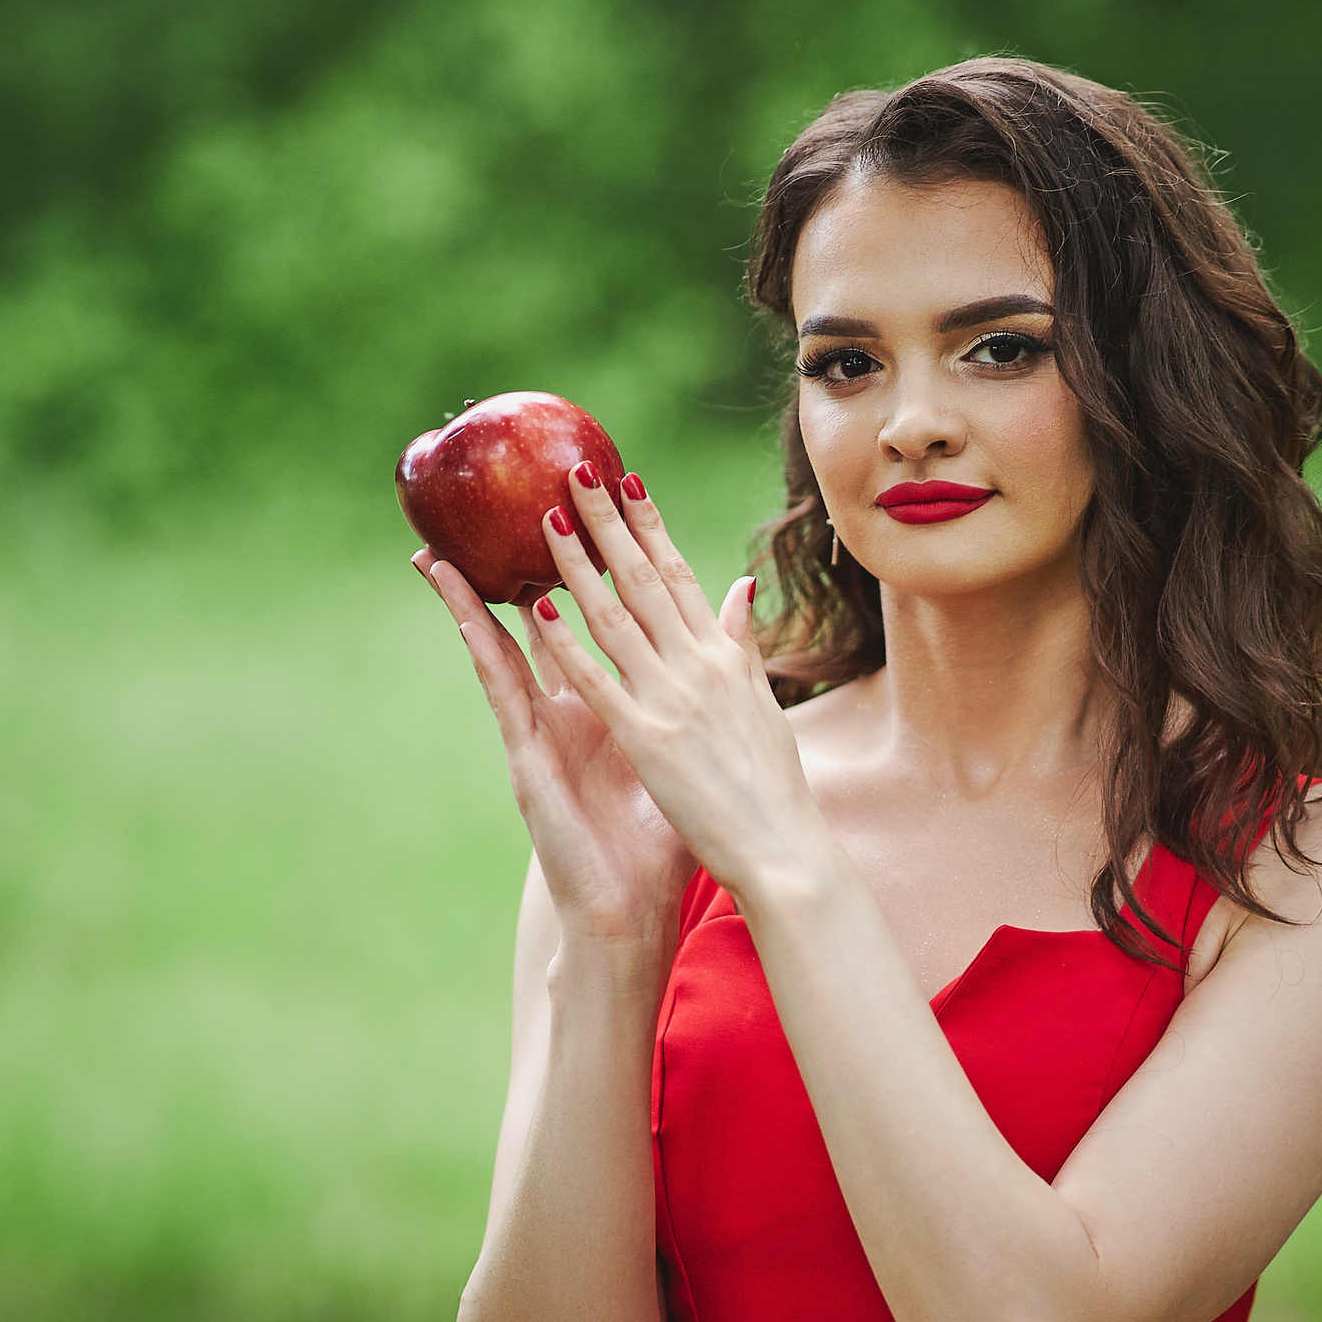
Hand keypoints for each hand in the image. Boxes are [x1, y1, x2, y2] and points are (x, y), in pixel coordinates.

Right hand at [417, 541, 692, 946]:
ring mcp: (541, 733)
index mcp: (608, 706)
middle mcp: (567, 712)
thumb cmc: (663, 841)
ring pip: (501, 652)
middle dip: (522, 569)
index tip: (579, 515)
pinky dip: (486, 654)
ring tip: (440, 555)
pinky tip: (467, 617)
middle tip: (503, 510)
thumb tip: (735, 645)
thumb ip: (708, 689)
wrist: (636, 909)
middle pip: (537, 625)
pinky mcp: (526, 760)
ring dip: (472, 604)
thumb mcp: (692, 752)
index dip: (585, 572)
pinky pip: (501, 696)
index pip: (589, 626)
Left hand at [517, 465, 828, 902]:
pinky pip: (598, 680)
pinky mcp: (645, 738)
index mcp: (724, 657)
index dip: (650, 525)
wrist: (782, 848)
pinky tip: (539, 610)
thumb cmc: (775, 785)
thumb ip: (742, 644)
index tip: (626, 480)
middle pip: (643, 579)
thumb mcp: (762, 704)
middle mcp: (698, 666)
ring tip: (547, 520)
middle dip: (608, 523)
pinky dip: (568, 643)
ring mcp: (670, 699)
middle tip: (574, 473)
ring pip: (614, 617)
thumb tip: (742, 588)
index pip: (680, 574)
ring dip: (578, 565)